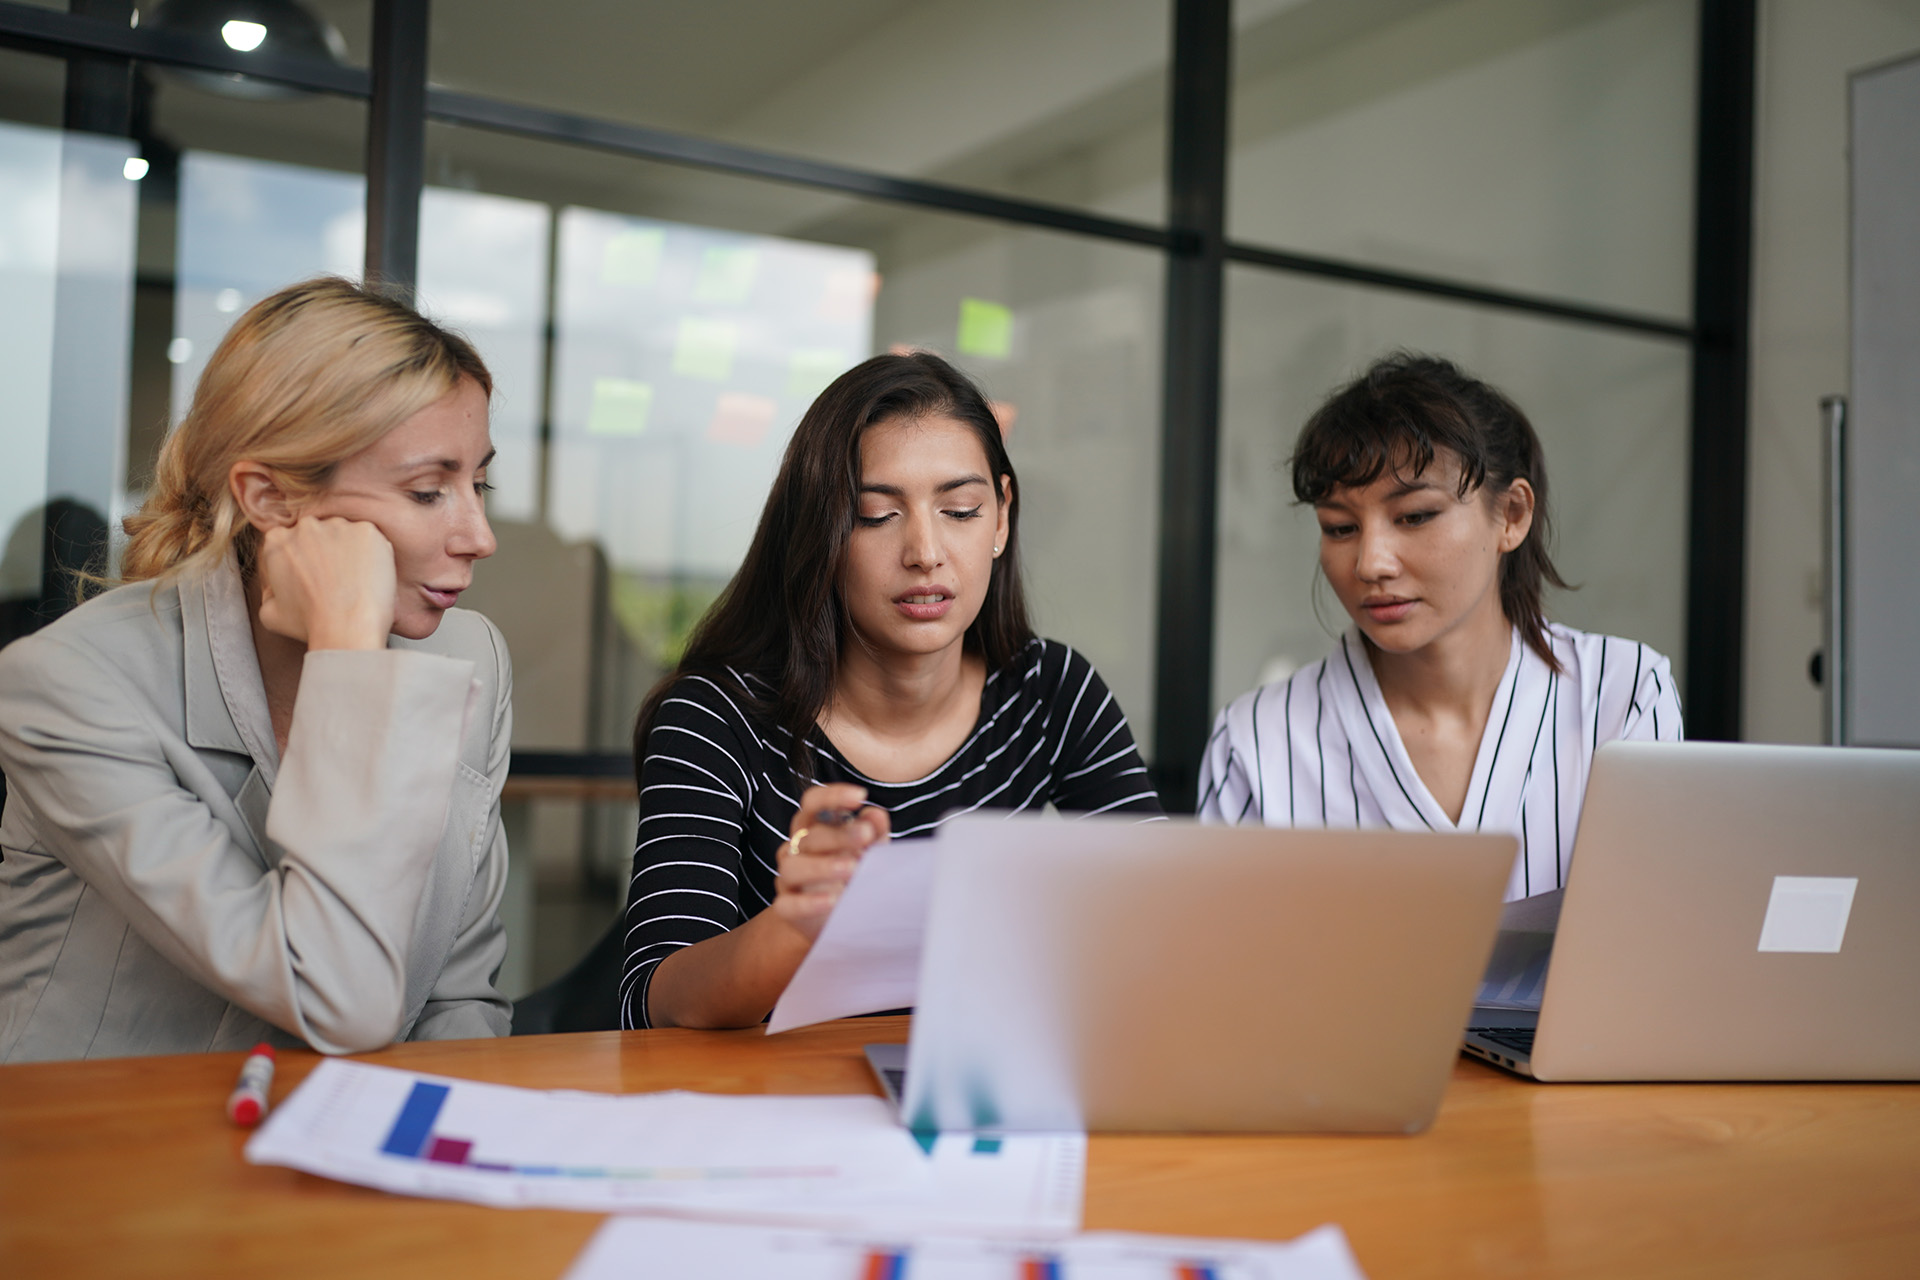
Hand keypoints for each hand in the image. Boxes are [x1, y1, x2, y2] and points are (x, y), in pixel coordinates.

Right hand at [256, 517, 396, 650]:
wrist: (347, 626)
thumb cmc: (309, 624)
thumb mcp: (271, 614)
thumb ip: (268, 595)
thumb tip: (274, 589)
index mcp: (277, 541)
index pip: (289, 541)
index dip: (302, 560)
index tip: (312, 576)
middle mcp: (306, 526)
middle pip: (318, 534)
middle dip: (326, 552)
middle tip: (337, 580)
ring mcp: (338, 526)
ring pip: (346, 534)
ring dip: (350, 551)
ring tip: (355, 581)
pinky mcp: (367, 531)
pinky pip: (371, 539)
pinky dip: (373, 554)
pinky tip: (370, 576)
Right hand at [770, 783, 890, 942]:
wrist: (838, 917)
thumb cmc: (852, 875)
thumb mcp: (868, 850)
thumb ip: (873, 832)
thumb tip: (876, 814)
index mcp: (813, 828)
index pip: (813, 804)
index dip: (832, 796)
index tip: (859, 796)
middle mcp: (796, 849)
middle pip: (809, 836)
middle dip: (839, 835)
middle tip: (866, 836)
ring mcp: (788, 878)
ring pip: (793, 867)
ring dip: (822, 867)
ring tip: (852, 870)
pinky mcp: (786, 907)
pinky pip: (788, 904)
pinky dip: (809, 903)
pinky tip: (833, 901)